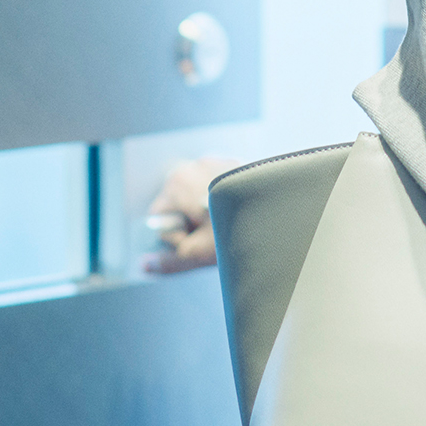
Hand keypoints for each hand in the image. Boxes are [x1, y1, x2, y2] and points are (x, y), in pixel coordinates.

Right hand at [140, 155, 236, 273]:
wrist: (280, 215)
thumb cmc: (237, 233)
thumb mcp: (197, 254)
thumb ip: (167, 261)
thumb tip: (145, 265)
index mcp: (177, 183)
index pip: (159, 218)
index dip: (176, 237)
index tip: (198, 240)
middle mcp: (193, 166)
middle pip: (178, 206)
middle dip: (193, 224)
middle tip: (215, 234)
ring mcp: (215, 161)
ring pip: (198, 197)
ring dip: (208, 213)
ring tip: (229, 223)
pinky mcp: (234, 163)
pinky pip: (217, 188)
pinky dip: (224, 202)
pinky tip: (240, 212)